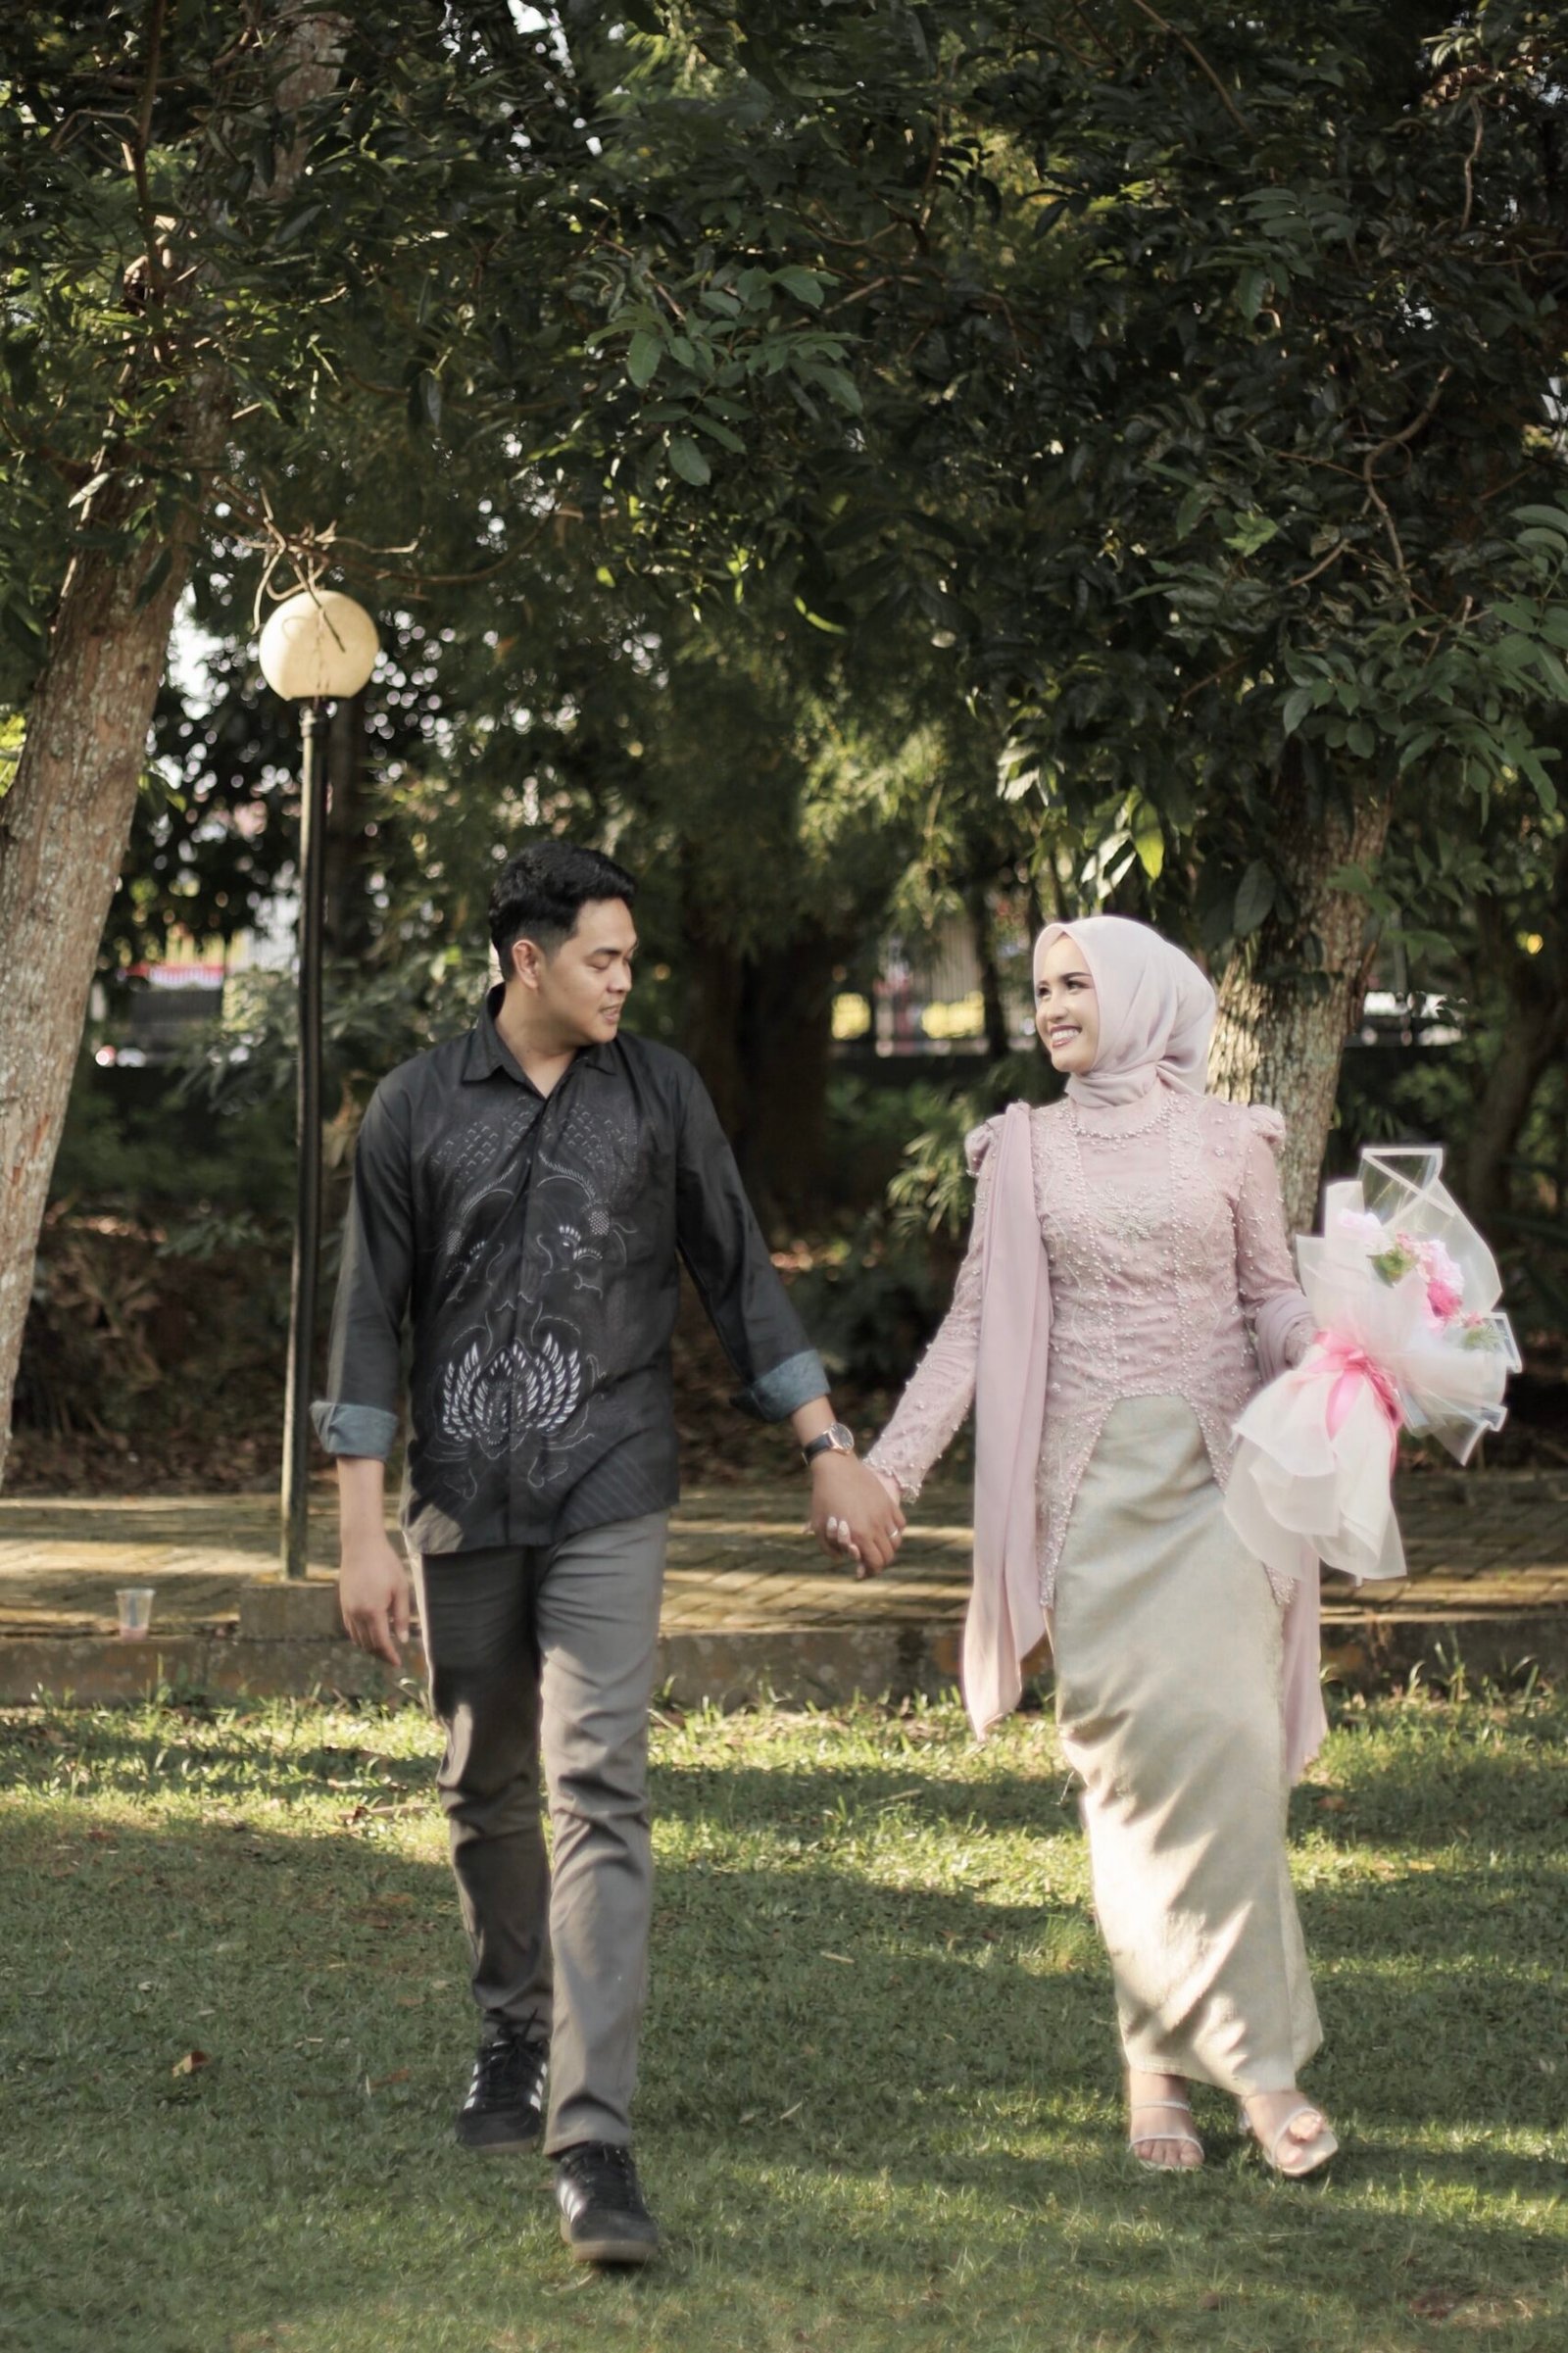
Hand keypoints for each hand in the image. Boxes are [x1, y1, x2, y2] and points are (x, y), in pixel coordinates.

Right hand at [339, 1532, 411, 1665]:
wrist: (361, 1546)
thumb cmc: (385, 1564)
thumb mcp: (401, 1588)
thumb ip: (401, 1616)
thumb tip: (402, 1639)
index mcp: (373, 1611)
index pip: (381, 1642)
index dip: (389, 1655)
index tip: (397, 1663)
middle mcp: (357, 1614)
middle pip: (368, 1644)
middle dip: (380, 1654)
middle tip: (392, 1658)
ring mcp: (348, 1610)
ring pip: (357, 1638)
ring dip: (369, 1648)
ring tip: (383, 1649)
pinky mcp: (343, 1604)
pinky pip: (350, 1629)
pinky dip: (359, 1637)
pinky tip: (369, 1636)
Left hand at [810, 1453, 905, 1577]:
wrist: (836, 1467)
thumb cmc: (823, 1496)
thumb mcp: (818, 1525)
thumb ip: (829, 1548)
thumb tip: (842, 1559)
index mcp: (859, 1534)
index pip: (875, 1563)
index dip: (870, 1572)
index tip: (861, 1573)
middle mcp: (876, 1526)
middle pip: (888, 1555)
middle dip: (879, 1563)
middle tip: (868, 1562)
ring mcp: (885, 1513)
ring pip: (896, 1541)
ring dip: (887, 1549)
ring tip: (876, 1547)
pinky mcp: (888, 1502)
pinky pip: (900, 1524)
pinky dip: (895, 1532)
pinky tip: (884, 1531)